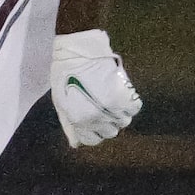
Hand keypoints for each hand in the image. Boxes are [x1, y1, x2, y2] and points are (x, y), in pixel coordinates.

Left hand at [49, 29, 140, 146]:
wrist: (77, 51)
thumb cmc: (65, 75)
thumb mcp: (61, 103)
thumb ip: (69, 125)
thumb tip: (76, 143)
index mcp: (79, 121)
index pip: (93, 140)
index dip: (94, 131)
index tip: (95, 120)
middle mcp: (96, 118)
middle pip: (110, 132)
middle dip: (107, 123)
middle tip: (104, 108)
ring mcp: (111, 106)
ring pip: (124, 122)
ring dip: (120, 114)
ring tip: (113, 100)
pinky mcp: (123, 93)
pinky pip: (134, 108)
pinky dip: (130, 104)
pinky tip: (122, 95)